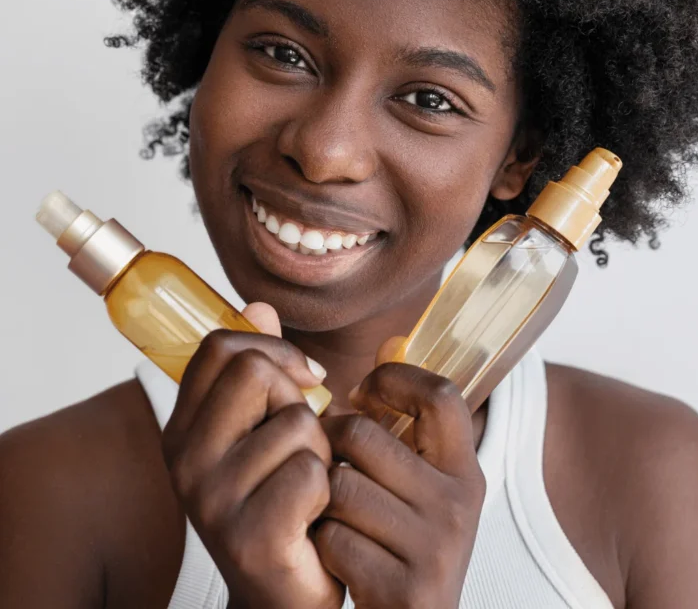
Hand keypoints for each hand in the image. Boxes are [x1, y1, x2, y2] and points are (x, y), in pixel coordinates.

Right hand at [162, 303, 343, 608]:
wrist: (285, 598)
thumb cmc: (282, 503)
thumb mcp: (264, 430)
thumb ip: (259, 368)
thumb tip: (258, 306)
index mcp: (182, 430)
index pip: (219, 347)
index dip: (270, 349)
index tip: (301, 377)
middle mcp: (184, 463)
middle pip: (256, 372)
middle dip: (298, 399)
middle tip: (302, 443)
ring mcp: (212, 502)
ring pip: (298, 423)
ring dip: (320, 452)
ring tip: (306, 487)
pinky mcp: (250, 538)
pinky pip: (313, 472)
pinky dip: (327, 489)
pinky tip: (313, 518)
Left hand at [317, 357, 485, 608]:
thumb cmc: (406, 548)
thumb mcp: (424, 488)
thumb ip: (407, 426)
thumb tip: (390, 341)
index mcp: (466, 472)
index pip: (440, 395)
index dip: (394, 379)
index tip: (363, 391)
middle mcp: (459, 505)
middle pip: (365, 437)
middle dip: (331, 445)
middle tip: (328, 461)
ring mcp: (435, 549)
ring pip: (340, 488)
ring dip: (322, 501)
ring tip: (331, 514)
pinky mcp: (405, 588)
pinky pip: (332, 539)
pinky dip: (321, 546)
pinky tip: (334, 557)